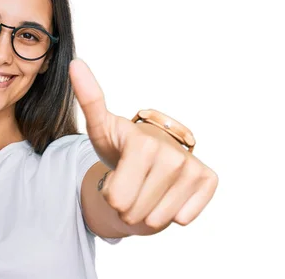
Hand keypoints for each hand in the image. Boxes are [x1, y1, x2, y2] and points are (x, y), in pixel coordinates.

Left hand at [69, 59, 217, 229]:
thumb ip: (88, 100)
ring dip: (147, 211)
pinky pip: (184, 218)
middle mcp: (172, 155)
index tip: (117, 174)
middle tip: (132, 182)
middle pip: (134, 213)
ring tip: (147, 186)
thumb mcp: (100, 126)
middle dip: (127, 205)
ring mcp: (193, 167)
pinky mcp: (209, 179)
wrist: (152, 151)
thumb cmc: (121, 143)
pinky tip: (168, 192)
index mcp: (142, 144)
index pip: (116, 200)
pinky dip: (172, 212)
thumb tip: (75, 63)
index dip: (111, 194)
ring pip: (157, 221)